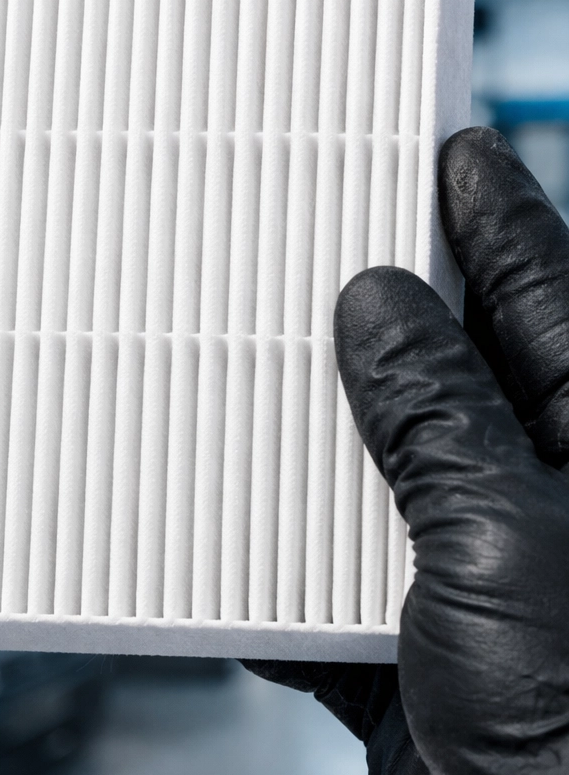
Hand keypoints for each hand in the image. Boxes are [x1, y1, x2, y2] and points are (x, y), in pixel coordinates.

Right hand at [246, 126, 568, 774]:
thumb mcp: (508, 540)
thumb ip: (436, 417)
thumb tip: (379, 308)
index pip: (537, 293)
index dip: (492, 214)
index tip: (449, 148)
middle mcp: (532, 490)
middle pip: (446, 364)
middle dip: (389, 300)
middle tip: (334, 228)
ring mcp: (464, 559)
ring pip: (372, 456)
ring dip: (313, 425)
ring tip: (261, 364)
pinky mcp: (402, 626)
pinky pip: (321, 555)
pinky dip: (273, 541)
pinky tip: (237, 521)